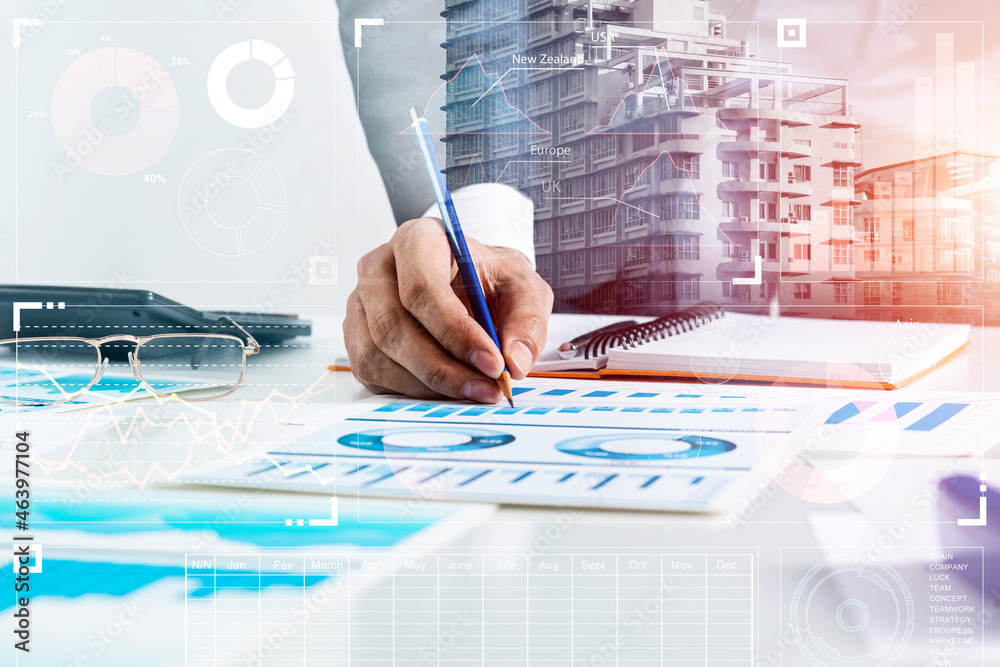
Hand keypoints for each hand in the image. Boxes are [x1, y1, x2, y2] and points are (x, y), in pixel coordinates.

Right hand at [344, 218, 553, 402]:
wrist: (470, 288)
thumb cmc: (488, 280)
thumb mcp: (523, 288)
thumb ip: (527, 321)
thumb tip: (515, 361)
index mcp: (417, 241)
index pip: (421, 287)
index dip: (455, 331)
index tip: (492, 362)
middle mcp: (378, 268)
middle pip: (392, 326)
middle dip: (442, 368)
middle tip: (485, 388)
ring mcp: (360, 304)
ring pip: (378, 355)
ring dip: (428, 385)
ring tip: (473, 391)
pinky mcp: (355, 337)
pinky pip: (372, 373)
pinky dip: (411, 391)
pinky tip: (446, 389)